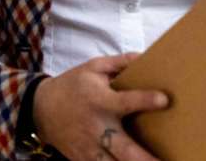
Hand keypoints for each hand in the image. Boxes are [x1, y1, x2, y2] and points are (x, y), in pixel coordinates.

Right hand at [32, 53, 168, 160]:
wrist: (41, 109)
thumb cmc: (73, 85)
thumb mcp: (94, 67)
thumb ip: (121, 62)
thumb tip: (146, 56)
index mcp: (100, 101)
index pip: (126, 102)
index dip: (145, 100)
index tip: (164, 100)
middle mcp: (97, 127)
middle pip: (123, 148)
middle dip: (144, 158)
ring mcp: (89, 148)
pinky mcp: (83, 159)